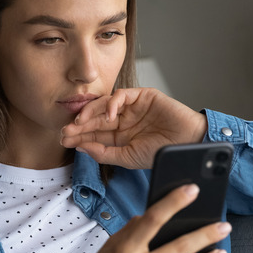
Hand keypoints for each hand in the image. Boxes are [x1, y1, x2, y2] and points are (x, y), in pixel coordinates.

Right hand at [56, 184, 229, 252]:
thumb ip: (132, 231)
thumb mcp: (110, 247)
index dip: (174, 202)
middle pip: (181, 247)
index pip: (154, 218)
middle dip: (207, 234)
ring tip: (221, 252)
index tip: (192, 189)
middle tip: (224, 226)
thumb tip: (150, 217)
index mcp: (125, 248)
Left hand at [60, 88, 207, 168]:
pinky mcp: (143, 96)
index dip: (78, 136)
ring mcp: (132, 107)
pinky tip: (108, 115)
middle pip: (95, 119)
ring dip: (90, 112)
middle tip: (66, 130)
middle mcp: (124, 120)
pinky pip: (122, 95)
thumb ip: (104, 153)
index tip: (64, 140)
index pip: (94, 133)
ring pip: (104, 105)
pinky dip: (112, 102)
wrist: (189, 143)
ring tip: (80, 122)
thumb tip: (81, 146)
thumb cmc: (162, 152)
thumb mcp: (128, 157)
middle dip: (79, 125)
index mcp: (120, 136)